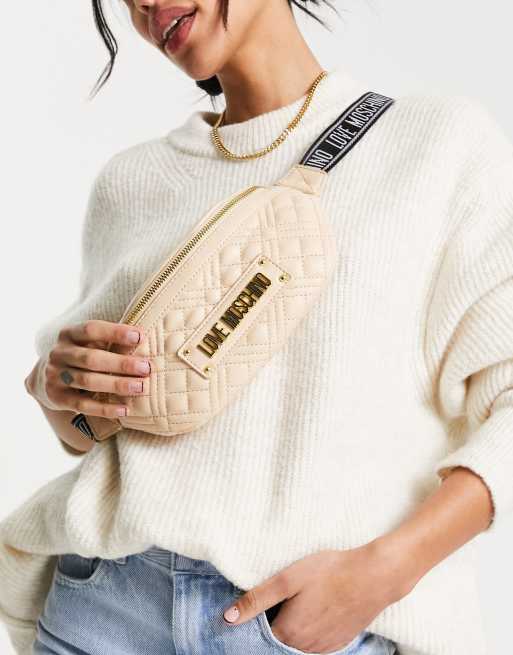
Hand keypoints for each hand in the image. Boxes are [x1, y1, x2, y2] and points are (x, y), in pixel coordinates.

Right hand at [26, 319, 150, 418]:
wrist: (45, 375)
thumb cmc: (81, 353)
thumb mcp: (88, 341)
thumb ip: (109, 340)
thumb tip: (143, 339)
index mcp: (69, 334)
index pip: (91, 329)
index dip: (116, 332)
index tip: (140, 336)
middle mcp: (59, 353)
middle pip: (91, 358)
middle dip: (121, 363)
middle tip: (146, 368)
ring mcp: (54, 376)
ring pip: (88, 382)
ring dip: (117, 385)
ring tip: (140, 387)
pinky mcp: (57, 398)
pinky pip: (83, 405)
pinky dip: (105, 408)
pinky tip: (124, 410)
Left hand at [222, 541, 414, 653]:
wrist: (375, 576)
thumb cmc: (330, 572)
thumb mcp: (288, 578)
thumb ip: (258, 599)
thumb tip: (227, 618)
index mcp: (289, 632)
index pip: (261, 636)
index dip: (256, 620)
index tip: (258, 603)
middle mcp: (305, 647)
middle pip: (279, 641)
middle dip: (275, 624)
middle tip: (282, 599)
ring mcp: (324, 648)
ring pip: (298, 644)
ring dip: (293, 628)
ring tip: (299, 602)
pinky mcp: (339, 642)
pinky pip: (316, 644)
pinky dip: (310, 631)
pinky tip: (316, 610)